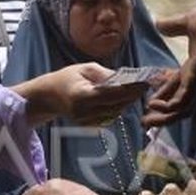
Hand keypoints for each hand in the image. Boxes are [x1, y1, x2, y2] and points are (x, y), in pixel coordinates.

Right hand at [23, 63, 148, 125]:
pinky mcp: (88, 126)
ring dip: (127, 102)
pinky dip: (118, 108)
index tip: (145, 83)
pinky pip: (109, 117)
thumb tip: (125, 79)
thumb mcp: (85, 69)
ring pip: (115, 112)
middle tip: (145, 86)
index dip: (131, 89)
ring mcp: (86, 121)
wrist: (50, 96)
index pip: (112, 93)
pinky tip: (124, 99)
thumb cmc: (67, 78)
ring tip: (137, 91)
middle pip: (116, 105)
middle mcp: (84, 111)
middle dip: (132, 95)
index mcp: (82, 95)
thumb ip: (105, 74)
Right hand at [145, 0, 195, 126]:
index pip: (175, 89)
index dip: (162, 97)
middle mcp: (195, 79)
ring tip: (147, 120)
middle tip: (145, 121)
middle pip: (179, 106)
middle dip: (162, 116)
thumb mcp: (186, 24)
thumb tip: (158, 24)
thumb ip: (171, 27)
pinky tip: (153, 104)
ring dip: (163, 118)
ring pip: (181, 111)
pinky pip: (183, 103)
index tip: (148, 103)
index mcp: (193, 68)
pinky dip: (168, 108)